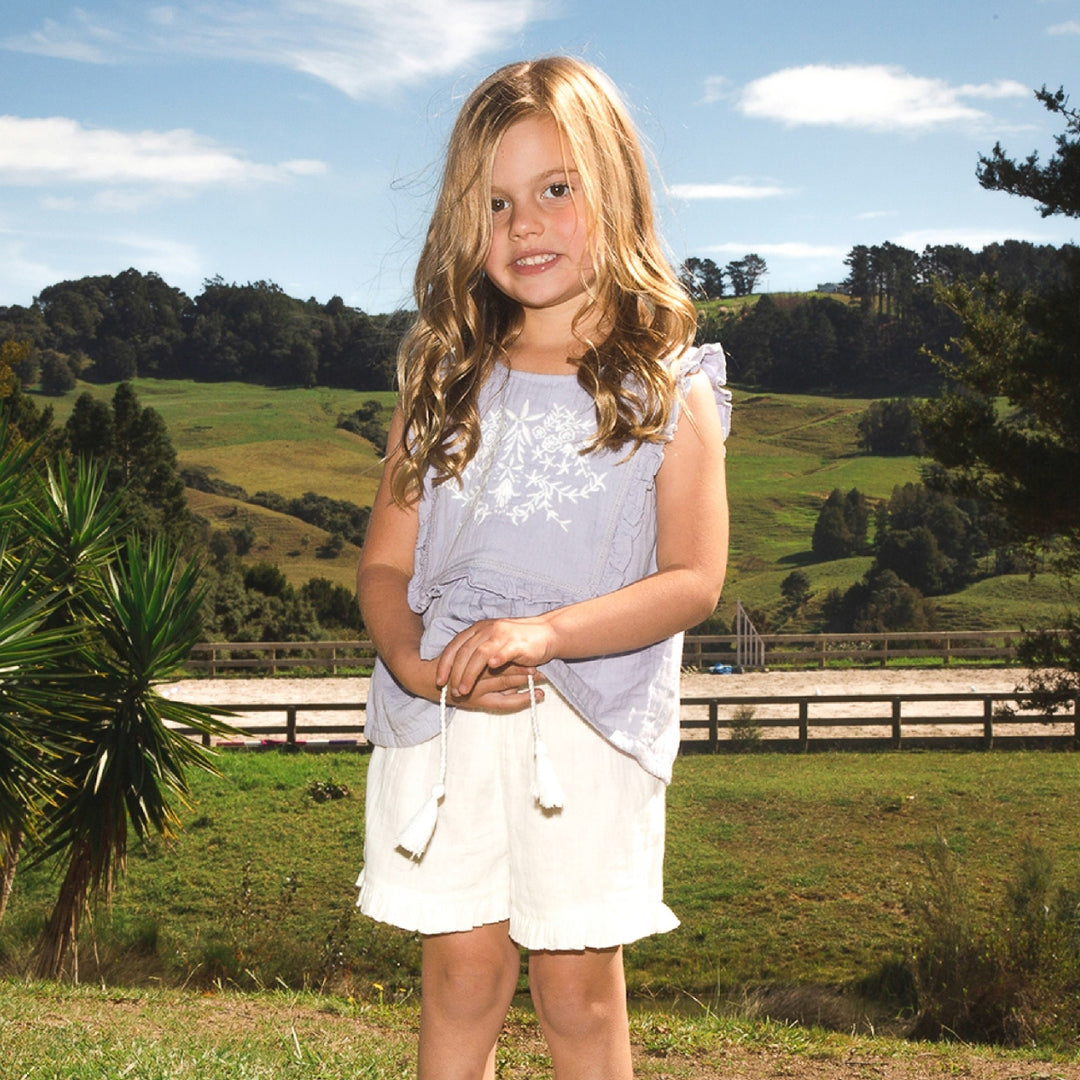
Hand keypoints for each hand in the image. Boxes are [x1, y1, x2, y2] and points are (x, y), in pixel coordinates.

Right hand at [393, 652, 542, 713]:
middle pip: (507, 667)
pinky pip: (503, 703)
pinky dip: (521, 700)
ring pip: (506, 683)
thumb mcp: (462, 651)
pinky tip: (536, 698)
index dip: (519, 654)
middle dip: (527, 666)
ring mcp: (477, 688)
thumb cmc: (444, 663)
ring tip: (546, 678)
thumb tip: (506, 645)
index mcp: (475, 656)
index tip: (536, 651)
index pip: (501, 655)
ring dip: (528, 680)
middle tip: (547, 662)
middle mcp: (477, 672)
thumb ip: (483, 647)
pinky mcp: (476, 702)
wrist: (420, 677)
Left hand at [436, 617, 557, 699]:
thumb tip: (457, 668)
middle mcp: (487, 630)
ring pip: (479, 654)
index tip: (439, 680)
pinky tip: (490, 669)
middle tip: (451, 690)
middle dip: (455, 673)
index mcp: (478, 629)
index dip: (444, 664)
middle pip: (464, 652)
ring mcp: (502, 635)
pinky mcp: (516, 643)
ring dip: (469, 673)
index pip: (455, 646)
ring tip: (463, 689)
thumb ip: (476, 649)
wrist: (547, 633)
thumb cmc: (518, 641)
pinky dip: (495, 659)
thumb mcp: (492, 641)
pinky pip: (502, 651)